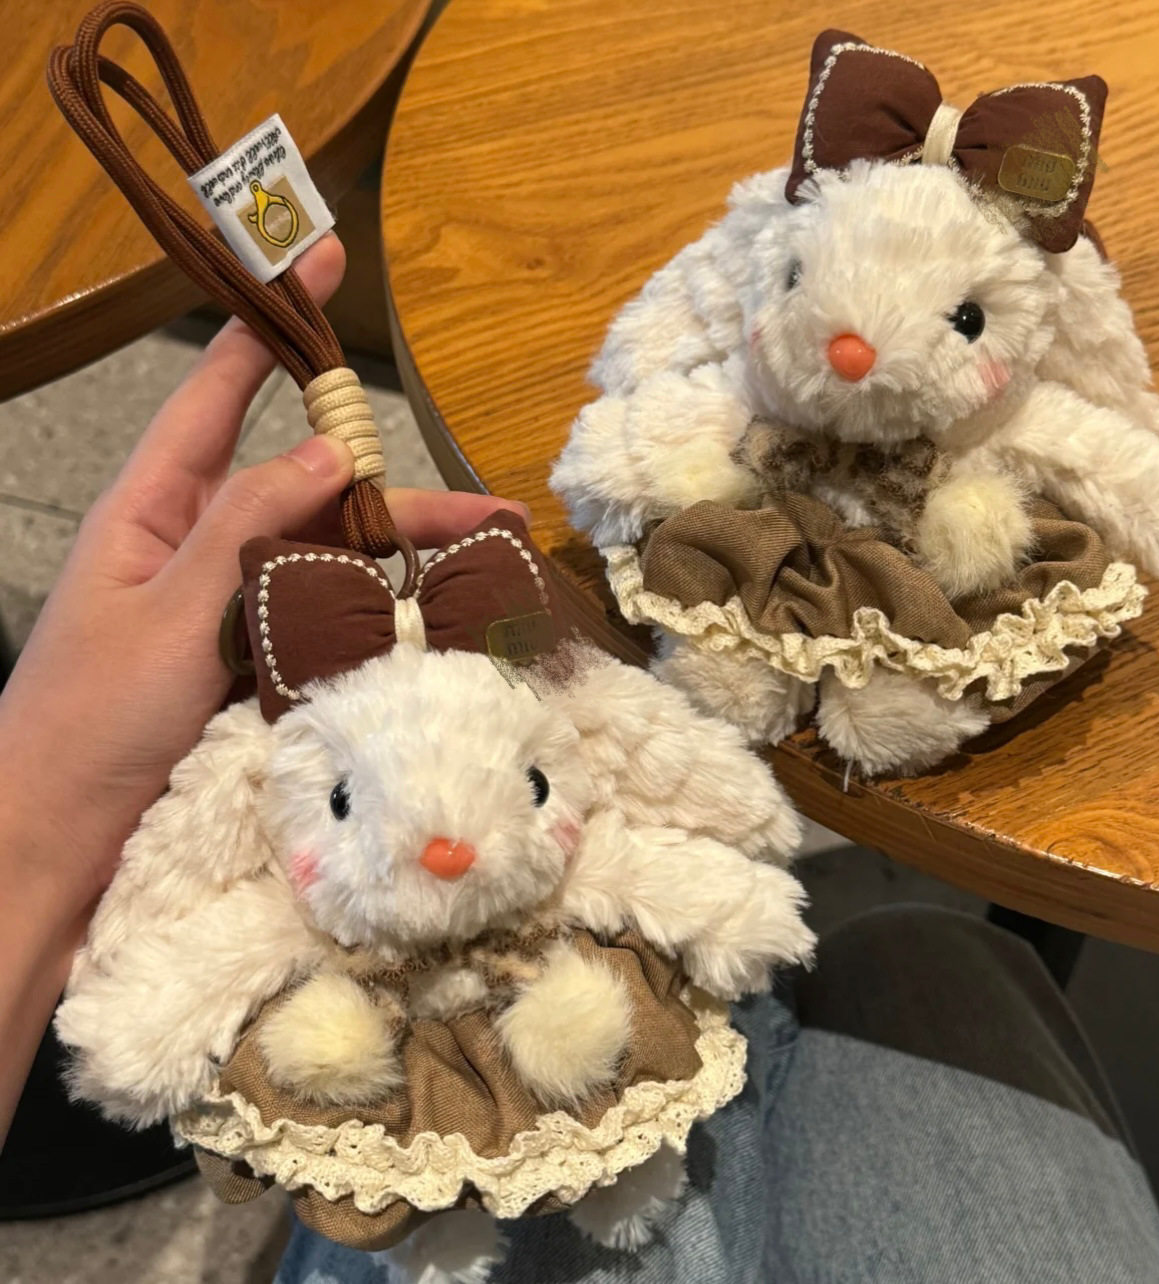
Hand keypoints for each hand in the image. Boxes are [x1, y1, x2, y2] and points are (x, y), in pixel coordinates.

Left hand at [0, 234, 523, 1131]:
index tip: (320, 259)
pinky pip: (331, 628)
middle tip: (490, 511)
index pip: (219, 393)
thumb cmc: (85, 724)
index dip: (272, 326)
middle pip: (313, 496)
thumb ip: (242, 526)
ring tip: (488, 578)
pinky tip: (434, 634)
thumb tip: (320, 449)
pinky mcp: (258, 668)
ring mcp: (235, 612)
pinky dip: (382, 625)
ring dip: (405, 567)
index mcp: (156, 510)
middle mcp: (203, 549)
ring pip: (334, 565)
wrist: (63, 845)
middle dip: (397, 499)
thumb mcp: (161, 612)